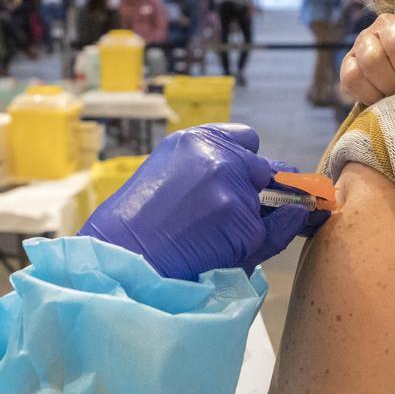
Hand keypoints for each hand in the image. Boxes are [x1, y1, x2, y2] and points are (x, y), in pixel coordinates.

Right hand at [80, 125, 329, 279]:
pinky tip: (212, 252)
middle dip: (256, 195)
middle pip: (265, 172)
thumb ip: (215, 168)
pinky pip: (266, 238)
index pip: (248, 140)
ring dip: (247, 225)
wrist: (122, 254)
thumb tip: (272, 182)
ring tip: (203, 240)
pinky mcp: (246, 224)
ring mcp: (236, 190)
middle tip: (218, 221)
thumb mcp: (169, 173)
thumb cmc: (137, 221)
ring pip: (266, 209)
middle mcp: (222, 156)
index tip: (235, 183)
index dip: (245, 165)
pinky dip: (248, 249)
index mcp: (198, 139)